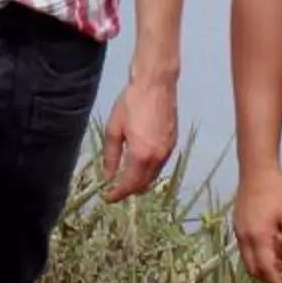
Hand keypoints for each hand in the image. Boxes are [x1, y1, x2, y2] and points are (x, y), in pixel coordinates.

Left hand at [99, 73, 176, 201]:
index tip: (108, 198)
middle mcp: (158, 157)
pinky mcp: (173, 143)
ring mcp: (168, 151)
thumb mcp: (114, 128)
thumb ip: (111, 156)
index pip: (130, 184)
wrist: (156, 84)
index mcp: (141, 155)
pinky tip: (139, 163)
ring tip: (125, 177)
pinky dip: (149, 170)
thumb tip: (108, 176)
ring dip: (140, 181)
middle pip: (144, 184)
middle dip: (129, 190)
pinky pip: (160, 165)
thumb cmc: (131, 103)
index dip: (118, 194)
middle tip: (115, 189)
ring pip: (154, 176)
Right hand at [231, 162, 281, 282]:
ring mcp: (238, 229)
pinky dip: (254, 253)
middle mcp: (244, 236)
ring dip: (259, 265)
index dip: (275, 281)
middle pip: (252, 266)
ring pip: (246, 257)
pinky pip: (244, 246)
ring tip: (275, 264)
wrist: (256, 169)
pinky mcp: (237, 221)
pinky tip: (267, 246)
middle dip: (265, 277)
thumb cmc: (277, 191)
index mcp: (259, 237)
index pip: (266, 267)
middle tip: (280, 280)